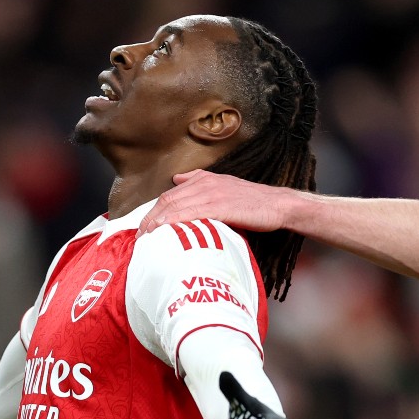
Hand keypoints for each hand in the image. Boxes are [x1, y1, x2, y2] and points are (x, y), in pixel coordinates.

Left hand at [138, 171, 292, 235]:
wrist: (278, 204)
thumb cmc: (254, 201)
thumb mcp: (225, 185)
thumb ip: (200, 182)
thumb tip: (178, 179)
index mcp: (204, 180)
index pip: (170, 195)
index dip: (154, 211)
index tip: (144, 227)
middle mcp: (205, 184)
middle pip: (168, 200)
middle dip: (150, 219)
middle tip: (139, 236)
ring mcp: (212, 194)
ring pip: (176, 207)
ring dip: (157, 223)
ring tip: (146, 238)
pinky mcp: (221, 207)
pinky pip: (192, 214)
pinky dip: (175, 222)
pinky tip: (165, 231)